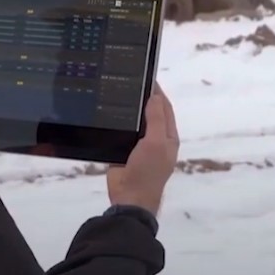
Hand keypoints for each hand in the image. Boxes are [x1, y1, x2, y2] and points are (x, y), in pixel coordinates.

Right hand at [106, 82, 178, 213]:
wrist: (129, 198)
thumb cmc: (148, 170)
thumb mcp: (156, 143)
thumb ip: (156, 119)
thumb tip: (155, 96)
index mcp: (168, 138)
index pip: (164, 108)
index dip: (157, 92)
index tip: (145, 76)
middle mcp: (155, 140)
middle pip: (149, 114)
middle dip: (142, 99)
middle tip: (126, 81)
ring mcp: (139, 147)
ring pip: (134, 123)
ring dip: (128, 110)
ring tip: (114, 93)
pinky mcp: (123, 152)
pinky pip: (121, 133)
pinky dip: (117, 123)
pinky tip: (106, 113)